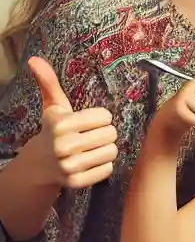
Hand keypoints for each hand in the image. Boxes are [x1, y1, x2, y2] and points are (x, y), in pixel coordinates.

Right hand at [26, 56, 117, 189]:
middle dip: (105, 133)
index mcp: (60, 124)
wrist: (38, 165)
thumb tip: (35, 59)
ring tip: (92, 148)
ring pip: (112, 152)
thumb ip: (49, 82)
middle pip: (111, 134)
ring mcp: (69, 166)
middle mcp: (63, 146)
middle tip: (91, 136)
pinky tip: (90, 162)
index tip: (88, 121)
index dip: (100, 118)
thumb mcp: (53, 106)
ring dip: (106, 149)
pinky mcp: (76, 182)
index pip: (105, 116)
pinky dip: (103, 165)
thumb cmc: (53, 130)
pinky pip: (108, 169)